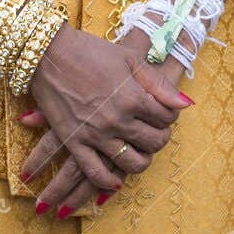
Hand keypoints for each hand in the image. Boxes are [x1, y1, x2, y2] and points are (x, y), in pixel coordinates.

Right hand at [18, 25, 192, 216]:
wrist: (48, 53)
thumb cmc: (90, 51)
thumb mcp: (129, 59)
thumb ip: (158, 84)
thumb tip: (185, 104)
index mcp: (134, 97)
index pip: (167, 118)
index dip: (169, 116)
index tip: (162, 112)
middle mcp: (118, 120)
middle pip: (154, 142)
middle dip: (160, 138)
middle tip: (155, 132)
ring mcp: (96, 134)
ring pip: (131, 163)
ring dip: (142, 161)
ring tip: (140, 154)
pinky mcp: (74, 142)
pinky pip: (95, 173)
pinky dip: (108, 182)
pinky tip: (115, 180)